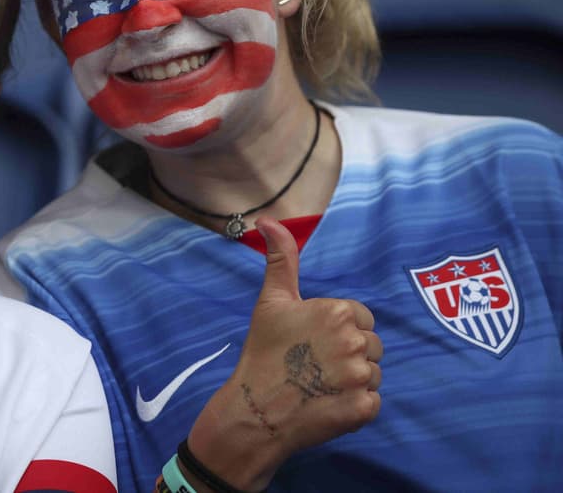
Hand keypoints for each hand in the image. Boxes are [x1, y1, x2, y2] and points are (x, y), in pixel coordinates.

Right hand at [188, 218, 381, 488]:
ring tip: (320, 385)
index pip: (360, 317)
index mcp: (338, 312)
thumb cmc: (263, 352)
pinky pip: (373, 402)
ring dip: (353, 380)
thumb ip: (281, 259)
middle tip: (314, 365)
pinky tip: (328, 403)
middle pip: (370, 345)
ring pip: (373, 373)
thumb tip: (268, 220)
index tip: (312, 342)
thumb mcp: (271, 301)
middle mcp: (356, 341)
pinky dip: (355, 405)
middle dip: (348, 354)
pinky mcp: (365, 409)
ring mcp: (362, 377)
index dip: (338, 329)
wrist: (256, 409)